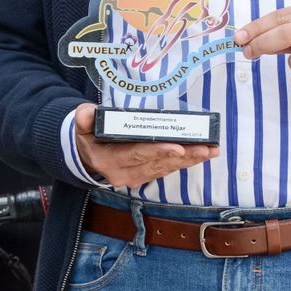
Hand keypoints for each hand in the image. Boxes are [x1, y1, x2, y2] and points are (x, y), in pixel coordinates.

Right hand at [71, 104, 218, 185]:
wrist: (85, 157)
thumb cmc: (87, 137)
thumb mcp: (81, 125)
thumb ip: (83, 117)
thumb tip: (88, 112)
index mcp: (108, 160)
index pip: (136, 154)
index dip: (158, 151)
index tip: (178, 147)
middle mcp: (123, 174)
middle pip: (157, 164)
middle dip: (184, 155)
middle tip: (206, 148)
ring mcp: (135, 178)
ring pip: (165, 168)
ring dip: (189, 160)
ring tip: (210, 150)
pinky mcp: (144, 177)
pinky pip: (166, 170)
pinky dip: (184, 162)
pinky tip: (200, 155)